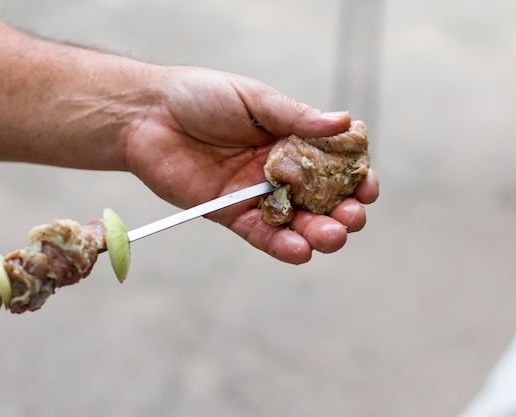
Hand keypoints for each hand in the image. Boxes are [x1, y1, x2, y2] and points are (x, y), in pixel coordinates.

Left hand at [123, 66, 378, 263]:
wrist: (147, 115)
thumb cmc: (200, 96)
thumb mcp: (254, 99)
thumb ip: (296, 116)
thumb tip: (346, 121)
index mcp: (290, 139)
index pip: (333, 164)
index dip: (355, 178)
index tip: (367, 186)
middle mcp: (278, 171)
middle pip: (321, 200)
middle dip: (343, 212)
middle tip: (351, 217)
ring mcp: (255, 194)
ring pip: (296, 223)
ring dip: (319, 233)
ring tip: (331, 236)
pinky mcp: (230, 214)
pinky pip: (261, 235)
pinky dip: (282, 246)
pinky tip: (300, 250)